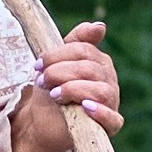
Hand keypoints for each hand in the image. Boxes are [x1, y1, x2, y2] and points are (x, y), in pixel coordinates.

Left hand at [11, 19, 122, 151]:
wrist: (44, 125)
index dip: (58, 55)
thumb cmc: (53, 92)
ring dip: (73, 89)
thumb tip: (100, 26)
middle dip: (60, 72)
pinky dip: (100, 112)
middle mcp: (109, 80)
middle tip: (41, 81)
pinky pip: (113, 119)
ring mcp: (111, 102)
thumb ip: (75, 42)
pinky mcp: (110, 125)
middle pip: (89, 68)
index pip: (84, 50)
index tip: (37, 64)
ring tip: (54, 95)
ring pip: (99, 90)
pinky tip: (84, 108)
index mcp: (99, 63)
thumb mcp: (58, 64)